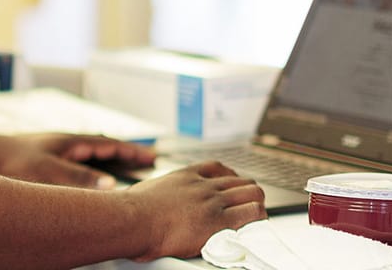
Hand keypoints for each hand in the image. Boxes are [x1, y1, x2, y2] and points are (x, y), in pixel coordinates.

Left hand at [0, 132, 156, 188]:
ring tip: (125, 166)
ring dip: (109, 157)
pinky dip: (93, 164)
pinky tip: (89, 174)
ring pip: (91, 152)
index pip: (110, 144)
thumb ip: (80, 178)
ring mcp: (56, 148)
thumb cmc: (12, 161)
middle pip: (104, 145)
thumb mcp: (50, 172)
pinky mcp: (46, 157)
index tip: (152, 156)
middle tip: (146, 159)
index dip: (132, 151)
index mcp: (71, 142)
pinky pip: (79, 158)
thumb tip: (110, 185)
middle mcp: (65, 142)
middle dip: (125, 153)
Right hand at [126, 160, 265, 260]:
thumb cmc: (133, 210)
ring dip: (257, 203)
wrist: (133, 220)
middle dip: (248, 192)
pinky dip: (258, 218)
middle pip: (240, 180)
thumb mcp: (148, 190)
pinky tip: (257, 223)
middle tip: (248, 203)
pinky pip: (251, 214)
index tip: (233, 185)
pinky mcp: (219, 221)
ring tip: (256, 215)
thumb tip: (151, 201)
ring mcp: (212, 202)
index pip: (218, 168)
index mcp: (185, 176)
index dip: (230, 177)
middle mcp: (203, 186)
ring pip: (252, 193)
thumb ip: (160, 193)